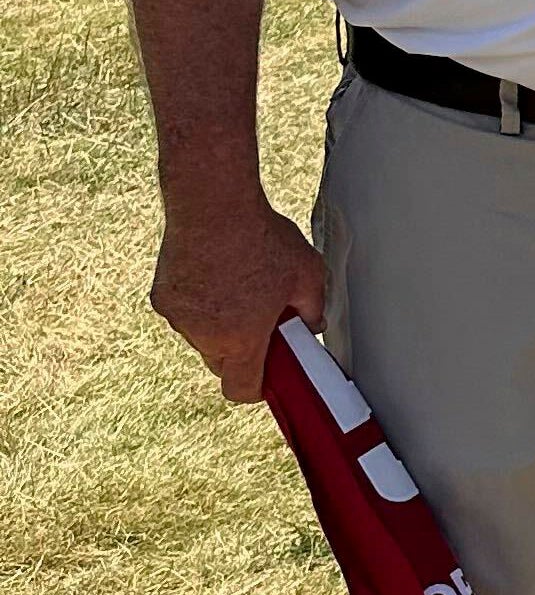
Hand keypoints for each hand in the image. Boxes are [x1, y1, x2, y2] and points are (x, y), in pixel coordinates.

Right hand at [152, 194, 324, 402]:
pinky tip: (217, 272)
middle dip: (243, 350)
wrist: (212, 205)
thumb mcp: (308, 274)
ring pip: (202, 336)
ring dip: (220, 325)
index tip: (271, 373)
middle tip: (262, 321)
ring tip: (240, 287)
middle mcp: (203, 335)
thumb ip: (313, 309)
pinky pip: (185, 312)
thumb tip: (313, 326)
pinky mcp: (162, 297)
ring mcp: (178, 317)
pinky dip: (200, 303)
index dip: (258, 387)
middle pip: (223, 363)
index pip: (241, 389)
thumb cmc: (262, 239)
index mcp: (241, 339)